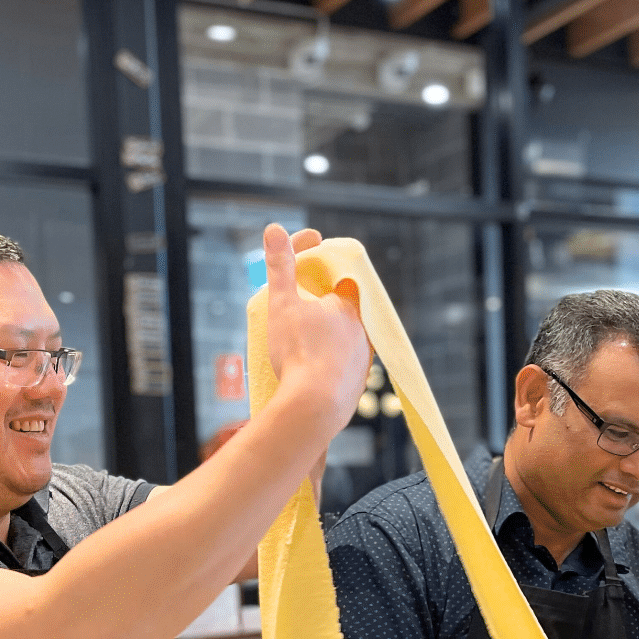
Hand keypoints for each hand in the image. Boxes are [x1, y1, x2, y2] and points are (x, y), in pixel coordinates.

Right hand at [262, 223, 370, 428]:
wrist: (313, 408)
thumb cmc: (298, 352)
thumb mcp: (283, 303)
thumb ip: (281, 266)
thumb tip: (275, 229)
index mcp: (349, 307)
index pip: (339, 282)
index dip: (320, 278)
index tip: (303, 278)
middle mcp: (363, 332)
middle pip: (341, 313)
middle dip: (320, 311)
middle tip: (295, 314)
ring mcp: (363, 361)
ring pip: (344, 343)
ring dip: (326, 341)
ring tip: (300, 346)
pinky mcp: (357, 387)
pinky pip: (342, 369)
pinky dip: (328, 366)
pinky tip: (311, 371)